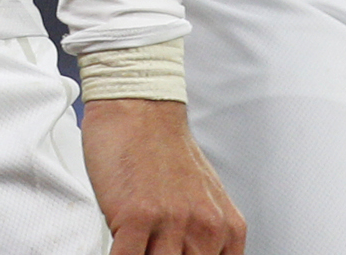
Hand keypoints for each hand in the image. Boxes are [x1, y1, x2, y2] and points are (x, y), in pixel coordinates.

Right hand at [81, 98, 244, 254]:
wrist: (139, 106)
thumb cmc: (163, 149)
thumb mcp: (204, 198)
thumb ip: (202, 235)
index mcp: (226, 228)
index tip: (173, 253)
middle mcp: (205, 227)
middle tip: (151, 246)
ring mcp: (171, 221)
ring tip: (135, 240)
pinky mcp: (136, 215)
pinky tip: (118, 241)